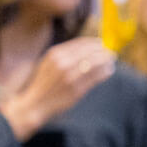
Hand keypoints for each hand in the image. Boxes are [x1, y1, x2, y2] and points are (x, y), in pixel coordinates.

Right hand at [0, 37, 114, 140]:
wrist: (35, 104)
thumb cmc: (44, 83)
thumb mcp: (48, 64)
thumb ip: (63, 55)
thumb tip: (86, 47)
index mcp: (55, 54)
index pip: (80, 43)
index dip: (93, 42)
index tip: (102, 43)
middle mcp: (62, 63)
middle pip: (90, 52)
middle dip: (103, 51)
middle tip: (110, 52)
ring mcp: (70, 76)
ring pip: (95, 63)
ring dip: (106, 61)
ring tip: (111, 61)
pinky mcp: (76, 89)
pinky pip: (96, 77)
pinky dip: (105, 72)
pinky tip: (109, 70)